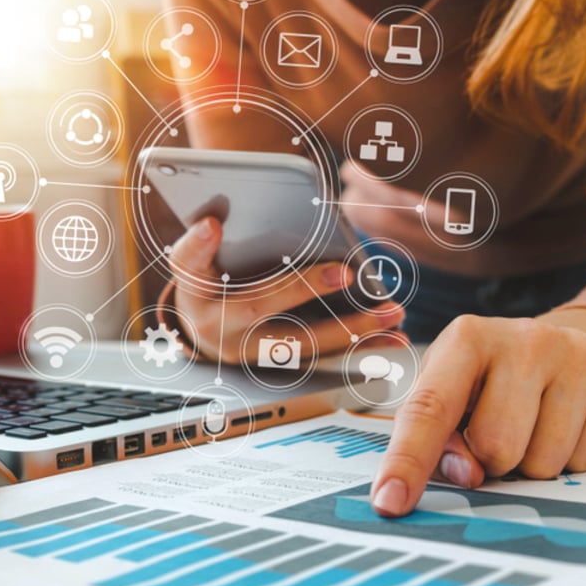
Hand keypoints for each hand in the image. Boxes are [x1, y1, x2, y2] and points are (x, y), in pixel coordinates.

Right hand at [167, 217, 404, 363]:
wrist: (206, 332)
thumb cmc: (206, 288)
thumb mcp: (193, 263)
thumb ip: (198, 244)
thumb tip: (212, 222)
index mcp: (197, 299)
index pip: (193, 267)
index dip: (200, 246)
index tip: (212, 225)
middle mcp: (223, 333)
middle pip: (261, 310)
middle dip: (304, 291)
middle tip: (345, 273)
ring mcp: (256, 354)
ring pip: (304, 343)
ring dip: (350, 330)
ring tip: (390, 313)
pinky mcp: (285, 363)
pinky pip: (325, 357)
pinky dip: (360, 347)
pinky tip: (392, 335)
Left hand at [371, 313, 585, 516]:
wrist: (563, 345)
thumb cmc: (490, 381)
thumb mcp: (453, 398)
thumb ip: (439, 440)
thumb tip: (467, 475)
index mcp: (466, 338)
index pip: (429, 409)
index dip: (407, 461)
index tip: (389, 503)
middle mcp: (523, 337)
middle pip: (495, 447)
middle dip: (492, 460)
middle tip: (500, 432)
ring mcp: (577, 352)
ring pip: (543, 462)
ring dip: (532, 464)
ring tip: (533, 426)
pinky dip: (571, 459)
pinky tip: (567, 423)